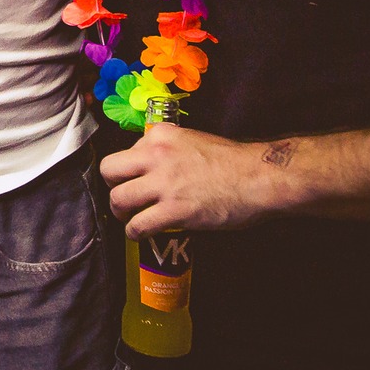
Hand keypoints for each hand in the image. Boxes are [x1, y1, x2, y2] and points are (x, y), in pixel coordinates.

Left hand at [99, 123, 298, 237]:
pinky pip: (138, 224)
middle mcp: (156, 155)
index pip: (126, 151)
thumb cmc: (233, 162)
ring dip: (120, 212)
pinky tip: (140, 234)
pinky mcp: (174, 210)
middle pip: (109, 171)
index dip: (130, 169)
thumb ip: (167, 149)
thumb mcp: (192, 140)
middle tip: (123, 198)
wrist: (259, 177)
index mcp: (161, 135)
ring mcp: (164, 183)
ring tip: (129, 218)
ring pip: (118, 199)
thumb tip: (150, 164)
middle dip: (112, 187)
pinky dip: (134, 232)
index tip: (138, 180)